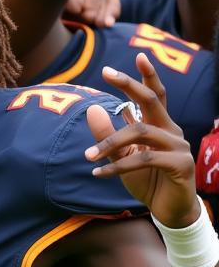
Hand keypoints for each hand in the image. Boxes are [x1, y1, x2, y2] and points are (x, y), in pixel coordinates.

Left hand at [84, 54, 198, 226]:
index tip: (138, 55)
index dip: (147, 76)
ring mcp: (179, 146)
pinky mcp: (180, 165)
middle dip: (130, 84)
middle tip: (108, 71)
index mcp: (160, 125)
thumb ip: (107, 134)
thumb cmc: (146, 180)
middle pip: (152, 101)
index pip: (155, 95)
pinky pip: (143, 159)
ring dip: (109, 143)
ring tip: (87, 157)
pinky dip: (117, 166)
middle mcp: (171, 131)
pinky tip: (98, 173)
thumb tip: (92, 108)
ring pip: (139, 132)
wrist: (168, 211)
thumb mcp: (120, 156)